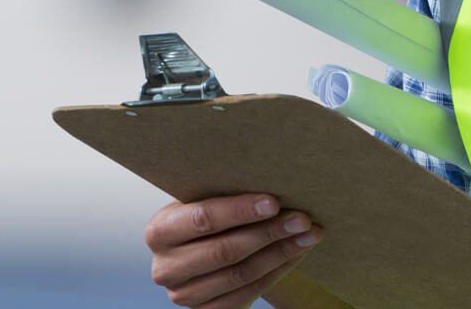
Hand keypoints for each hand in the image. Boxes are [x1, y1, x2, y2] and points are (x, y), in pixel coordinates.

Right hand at [145, 194, 323, 307]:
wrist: (205, 249)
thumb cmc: (210, 217)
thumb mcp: (206, 200)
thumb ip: (227, 192)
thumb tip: (275, 176)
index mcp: (161, 231)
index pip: (202, 219)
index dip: (240, 211)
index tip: (274, 202)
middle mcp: (166, 267)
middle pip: (225, 250)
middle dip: (269, 232)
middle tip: (302, 218)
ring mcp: (184, 294)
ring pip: (241, 274)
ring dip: (281, 252)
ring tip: (309, 234)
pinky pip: (248, 292)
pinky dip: (278, 270)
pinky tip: (297, 252)